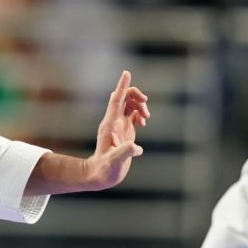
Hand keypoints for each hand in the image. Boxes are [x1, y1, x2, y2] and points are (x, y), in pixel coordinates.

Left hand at [81, 70, 149, 190]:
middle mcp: (114, 122)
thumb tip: (136, 147)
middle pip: (124, 98)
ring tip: (146, 118)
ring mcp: (120, 126)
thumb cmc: (105, 170)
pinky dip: (140, 113)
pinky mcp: (125, 132)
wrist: (101, 175)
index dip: (122, 86)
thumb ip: (124, 153)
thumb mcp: (115, 162)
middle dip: (136, 95)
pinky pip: (133, 114)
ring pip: (129, 104)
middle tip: (145, 105)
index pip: (116, 100)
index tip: (126, 73)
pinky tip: (143, 122)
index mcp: (110, 124)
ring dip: (140, 105)